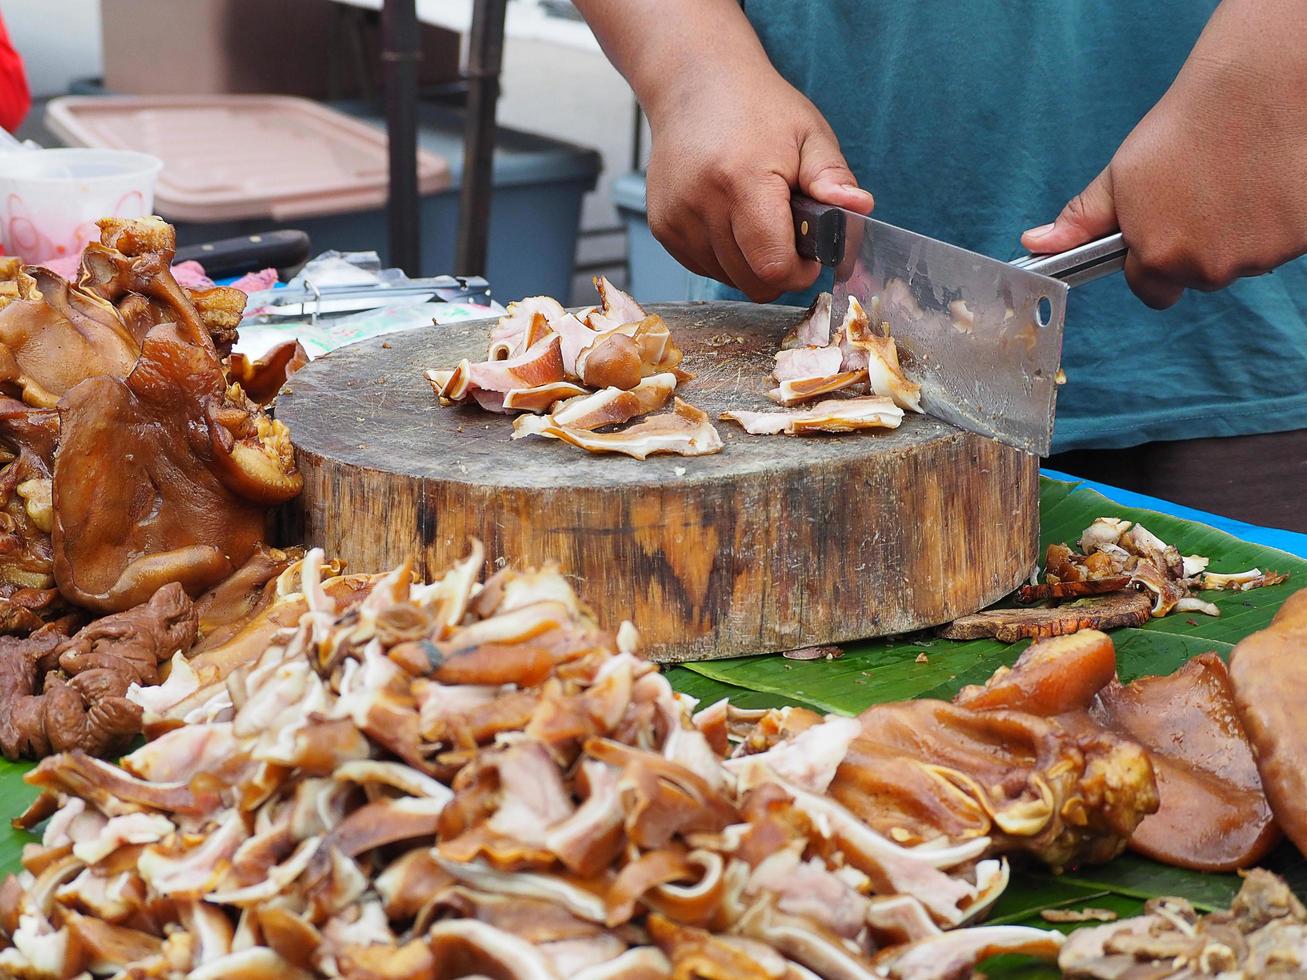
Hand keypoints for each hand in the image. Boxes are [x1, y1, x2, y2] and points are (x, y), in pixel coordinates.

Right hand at [644, 69, 872, 301]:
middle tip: (788, 235)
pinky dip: (725, 257)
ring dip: (750, 263)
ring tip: (756, 219)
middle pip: (750, 280)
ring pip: (727, 278)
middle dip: (778, 269)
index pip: (772, 265)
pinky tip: (731, 220)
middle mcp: (702, 203)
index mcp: (743, 181)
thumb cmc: (758, 109)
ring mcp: (676, 218)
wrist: (695, 85)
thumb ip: (833, 178)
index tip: (810, 258)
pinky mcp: (662, 226)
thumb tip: (859, 208)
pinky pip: (704, 266)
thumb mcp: (808, 135)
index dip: (799, 273)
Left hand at [1021, 0, 1306, 308]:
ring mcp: (1256, 257)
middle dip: (1197, 245)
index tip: (1163, 229)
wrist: (1255, 88)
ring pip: (1241, 260)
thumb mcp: (1120, 176)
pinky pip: (1280, 244)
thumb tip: (1035, 244)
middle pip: (1197, 276)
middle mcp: (1206, 268)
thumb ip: (1082, 220)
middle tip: (1203, 193)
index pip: (1151, 291)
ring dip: (1239, 232)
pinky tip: (1267, 181)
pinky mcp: (1298, 239)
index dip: (1153, 261)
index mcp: (1156, 258)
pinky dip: (1277, 220)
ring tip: (1235, 180)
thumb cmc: (1184, 127)